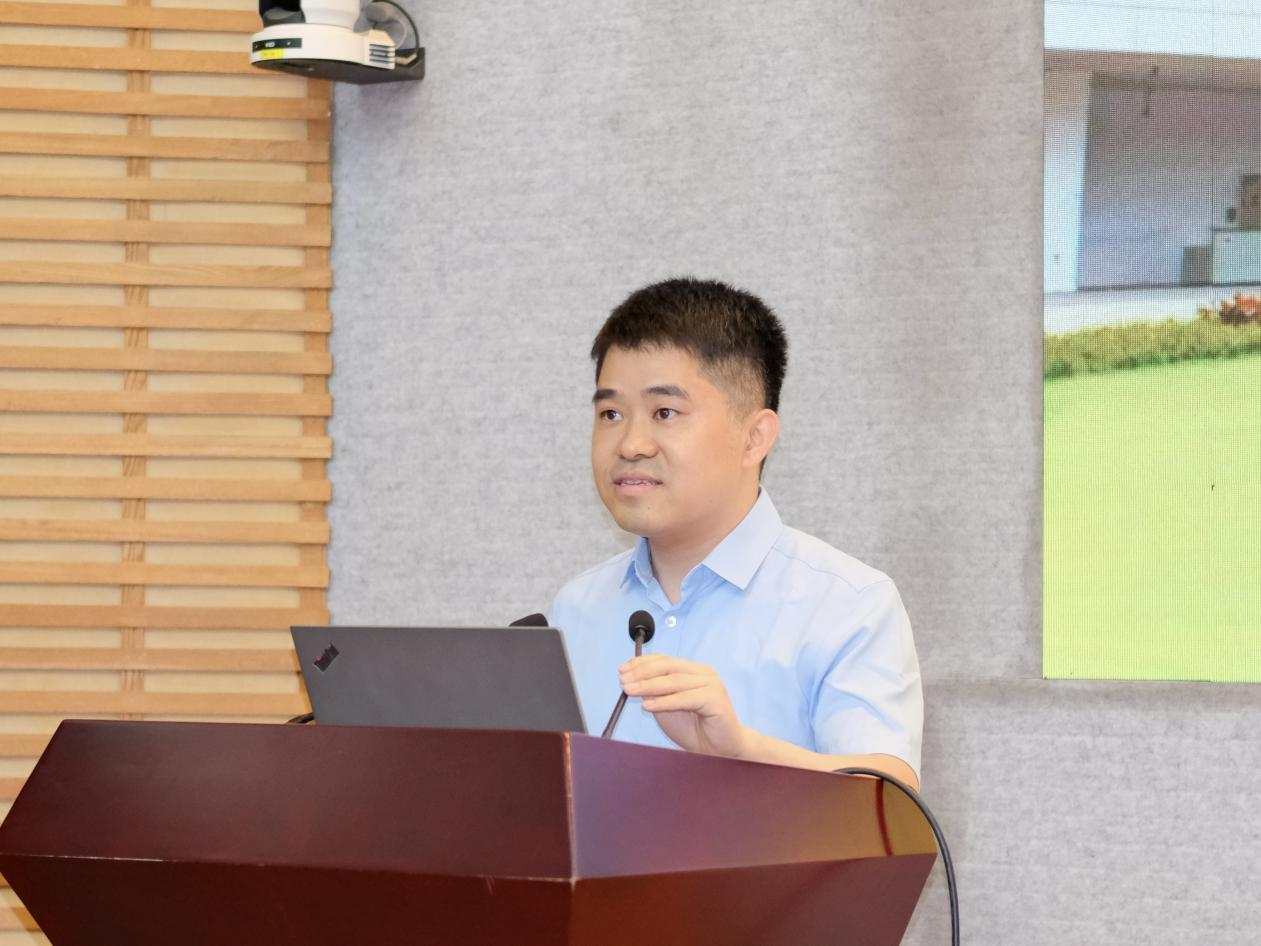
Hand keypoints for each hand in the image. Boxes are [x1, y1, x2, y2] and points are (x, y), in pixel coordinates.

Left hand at [619, 654, 749, 757]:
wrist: (719, 751)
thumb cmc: (695, 730)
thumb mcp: (668, 708)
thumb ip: (656, 694)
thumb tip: (633, 682)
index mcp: (693, 671)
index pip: (665, 660)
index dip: (642, 663)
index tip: (623, 669)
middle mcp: (704, 673)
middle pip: (669, 667)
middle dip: (643, 672)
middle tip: (623, 679)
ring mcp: (711, 684)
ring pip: (675, 681)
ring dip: (649, 685)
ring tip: (630, 690)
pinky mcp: (715, 699)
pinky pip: (685, 698)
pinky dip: (665, 702)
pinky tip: (648, 706)